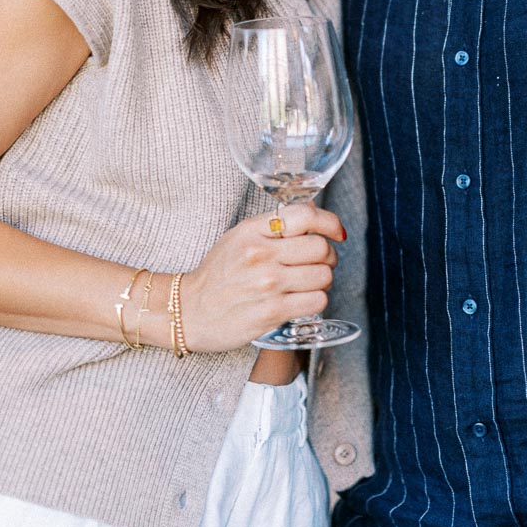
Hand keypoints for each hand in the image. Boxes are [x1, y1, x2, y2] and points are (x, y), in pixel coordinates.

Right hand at [178, 203, 344, 352]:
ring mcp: (267, 285)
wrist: (189, 312)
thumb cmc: (216, 274)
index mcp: (253, 230)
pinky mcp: (272, 313)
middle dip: (328, 256)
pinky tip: (302, 300)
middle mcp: (260, 255)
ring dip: (323, 280)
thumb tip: (314, 212)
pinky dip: (315, 301)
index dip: (330, 222)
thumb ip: (274, 224)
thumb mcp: (239, 237)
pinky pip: (316, 302)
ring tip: (308, 283)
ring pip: (324, 276)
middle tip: (320, 263)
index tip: (338, 232)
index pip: (306, 215)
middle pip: (321, 247)